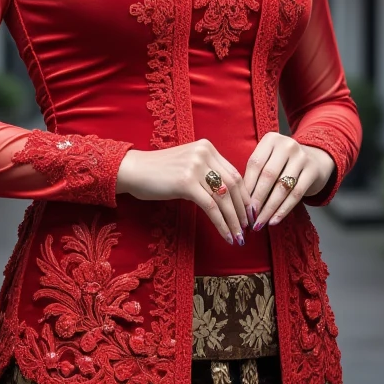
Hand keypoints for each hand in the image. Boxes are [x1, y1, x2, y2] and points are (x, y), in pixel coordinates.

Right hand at [115, 140, 253, 245]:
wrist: (133, 171)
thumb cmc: (158, 172)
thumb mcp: (187, 165)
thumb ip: (207, 172)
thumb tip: (228, 195)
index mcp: (206, 147)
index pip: (234, 173)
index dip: (245, 195)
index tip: (250, 212)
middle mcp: (204, 153)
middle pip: (233, 184)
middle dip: (243, 209)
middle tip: (248, 227)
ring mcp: (195, 167)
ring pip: (224, 197)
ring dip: (235, 220)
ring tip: (239, 236)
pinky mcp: (186, 183)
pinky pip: (211, 207)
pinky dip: (222, 224)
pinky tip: (227, 236)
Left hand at [245, 133, 334, 228]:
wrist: (315, 159)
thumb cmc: (283, 163)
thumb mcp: (269, 160)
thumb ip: (256, 174)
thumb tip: (241, 202)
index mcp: (271, 139)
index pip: (255, 164)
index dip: (247, 186)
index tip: (240, 205)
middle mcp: (287, 145)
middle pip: (268, 176)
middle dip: (257, 199)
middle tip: (248, 217)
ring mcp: (302, 157)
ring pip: (282, 187)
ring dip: (269, 208)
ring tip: (260, 222)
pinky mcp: (313, 171)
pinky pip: (296, 194)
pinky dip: (283, 209)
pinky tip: (274, 220)